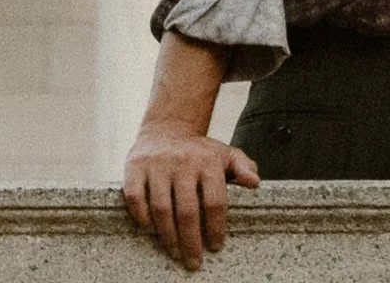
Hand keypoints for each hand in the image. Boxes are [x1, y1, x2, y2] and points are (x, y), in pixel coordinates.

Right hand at [121, 117, 258, 269]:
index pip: (214, 200)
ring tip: (175, 252)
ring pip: (161, 208)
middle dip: (191, 241)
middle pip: (187, 210)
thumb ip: (243, 167)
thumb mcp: (225, 154)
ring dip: (168, 236)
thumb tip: (255, 182)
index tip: (215, 246)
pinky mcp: (135, 166)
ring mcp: (157, 164)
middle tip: (193, 262)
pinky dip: (142, 217)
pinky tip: (151, 230)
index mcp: (207, 161)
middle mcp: (182, 161)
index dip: (215, 227)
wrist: (167, 128)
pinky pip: (135, 198)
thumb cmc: (199, 150)